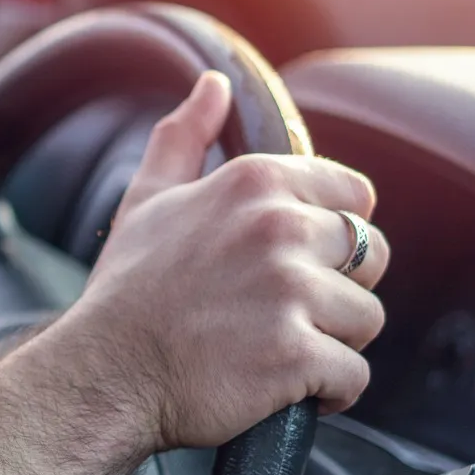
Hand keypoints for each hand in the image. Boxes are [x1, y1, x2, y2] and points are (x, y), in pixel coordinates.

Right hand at [37, 71, 389, 454]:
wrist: (103, 373)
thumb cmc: (127, 291)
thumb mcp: (148, 200)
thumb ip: (186, 137)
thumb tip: (214, 84)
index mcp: (254, 182)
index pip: (355, 197)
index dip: (332, 237)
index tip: (293, 263)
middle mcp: (278, 226)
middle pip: (372, 256)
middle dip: (336, 289)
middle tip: (278, 314)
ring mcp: (290, 291)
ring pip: (366, 318)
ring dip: (332, 342)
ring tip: (276, 351)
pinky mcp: (297, 354)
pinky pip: (355, 374)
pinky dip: (329, 391)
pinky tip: (286, 388)